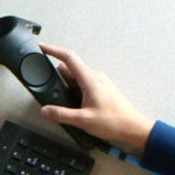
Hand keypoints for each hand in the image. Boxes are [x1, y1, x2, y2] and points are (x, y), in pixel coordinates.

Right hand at [38, 43, 153, 156]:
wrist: (132, 127)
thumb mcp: (83, 120)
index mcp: (89, 79)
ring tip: (66, 103)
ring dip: (67, 86)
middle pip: (70, 69)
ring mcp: (99, 82)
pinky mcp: (101, 89)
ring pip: (76, 77)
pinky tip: (76, 106)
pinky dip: (75, 90)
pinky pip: (83, 84)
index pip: (68, 57)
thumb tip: (45, 110)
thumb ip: (61, 114)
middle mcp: (94, 77)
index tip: (42, 47)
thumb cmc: (113, 121)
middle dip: (58, 77)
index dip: (53, 50)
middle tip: (52, 92)